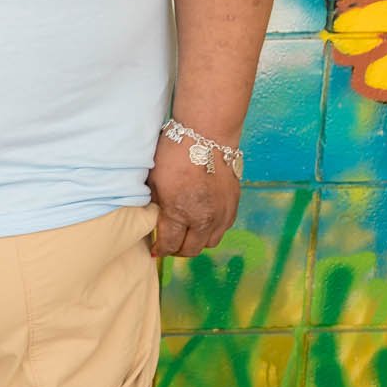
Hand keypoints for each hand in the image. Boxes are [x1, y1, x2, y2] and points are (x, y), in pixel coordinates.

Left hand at [147, 135, 240, 258]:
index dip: (160, 250)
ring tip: (186, 234)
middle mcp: (204, 219)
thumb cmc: (175, 153)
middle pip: (192, 249)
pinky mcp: (233, 205)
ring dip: (197, 241)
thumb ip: (156, 204)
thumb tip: (153, 219)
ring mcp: (222, 214)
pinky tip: (202, 221)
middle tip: (169, 245)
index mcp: (180, 213)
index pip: (170, 244)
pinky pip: (223, 228)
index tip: (154, 250)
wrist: (206, 135)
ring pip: (210, 242)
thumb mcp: (154, 180)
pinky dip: (212, 230)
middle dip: (178, 250)